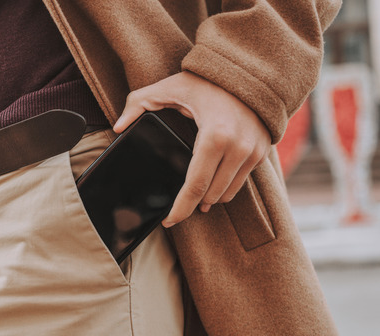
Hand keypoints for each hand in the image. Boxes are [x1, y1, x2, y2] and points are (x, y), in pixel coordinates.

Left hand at [113, 71, 270, 226]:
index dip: (181, 208)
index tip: (169, 221)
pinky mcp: (261, 152)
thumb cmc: (206, 80)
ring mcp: (252, 151)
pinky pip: (240, 184)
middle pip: (210, 194)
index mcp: (214, 135)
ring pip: (226, 193)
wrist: (249, 71)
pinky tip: (211, 188)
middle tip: (175, 209)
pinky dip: (223, 189)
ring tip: (193, 197)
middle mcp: (238, 147)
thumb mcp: (168, 87)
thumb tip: (118, 127)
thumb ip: (138, 103)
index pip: (195, 185)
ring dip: (207, 199)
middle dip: (190, 205)